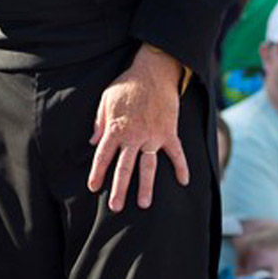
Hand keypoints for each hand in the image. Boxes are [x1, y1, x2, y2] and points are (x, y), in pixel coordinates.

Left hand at [87, 45, 188, 211]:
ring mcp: (153, 136)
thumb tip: (94, 142)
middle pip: (125, 167)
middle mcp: (134, 136)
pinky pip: (176, 153)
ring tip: (144, 204)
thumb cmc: (127, 84)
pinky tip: (184, 181)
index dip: (97, 172)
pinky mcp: (169, 132)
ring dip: (146, 186)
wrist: (154, 71)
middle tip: (115, 207)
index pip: (103, 155)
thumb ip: (99, 122)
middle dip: (119, 189)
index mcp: (115, 128)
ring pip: (149, 166)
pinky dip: (181, 167)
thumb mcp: (106, 99)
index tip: (93, 187)